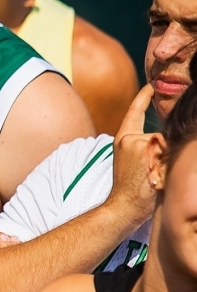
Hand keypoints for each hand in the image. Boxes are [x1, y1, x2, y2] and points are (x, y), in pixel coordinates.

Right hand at [106, 84, 156, 225]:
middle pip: (159, 135)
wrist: (123, 205)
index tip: (151, 86)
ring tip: (154, 178)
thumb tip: (162, 140)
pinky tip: (158, 176)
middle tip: (151, 174)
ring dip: (167, 161)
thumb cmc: (131, 188)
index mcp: (122, 139)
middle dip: (163, 153)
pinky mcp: (148, 150)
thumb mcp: (133, 161)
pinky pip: (169, 150)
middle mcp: (129, 138)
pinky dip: (168, 164)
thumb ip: (145, 146)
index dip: (143, 98)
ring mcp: (138, 143)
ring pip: (166, 144)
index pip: (135, 112)